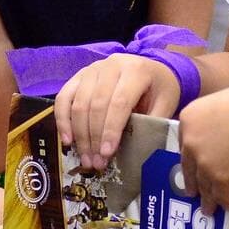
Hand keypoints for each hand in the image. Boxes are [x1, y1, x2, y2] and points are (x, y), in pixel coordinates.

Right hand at [54, 53, 178, 170]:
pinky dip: (62, 120)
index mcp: (136, 70)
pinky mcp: (79, 76)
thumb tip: (138, 153)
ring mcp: (92, 69)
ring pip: (78, 103)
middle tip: (96, 162)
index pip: (119, 102)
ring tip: (86, 158)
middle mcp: (110, 66)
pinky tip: (68, 140)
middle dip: (94, 137)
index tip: (107, 153)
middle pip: (96, 104)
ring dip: (79, 134)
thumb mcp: (166, 103)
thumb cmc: (159, 88)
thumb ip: (153, 123)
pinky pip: (64, 97)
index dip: (111, 129)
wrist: (150, 67)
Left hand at [176, 85, 228, 213]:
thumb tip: (217, 147)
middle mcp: (191, 140)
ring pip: (204, 186)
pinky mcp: (223, 178)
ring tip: (209, 209)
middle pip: (189, 167)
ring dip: (207, 199)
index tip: (192, 167)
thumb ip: (214, 125)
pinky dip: (226, 202)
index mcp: (189, 118)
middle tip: (192, 193)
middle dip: (192, 182)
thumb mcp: (225, 106)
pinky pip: (222, 195)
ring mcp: (205, 161)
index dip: (191, 157)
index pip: (184, 144)